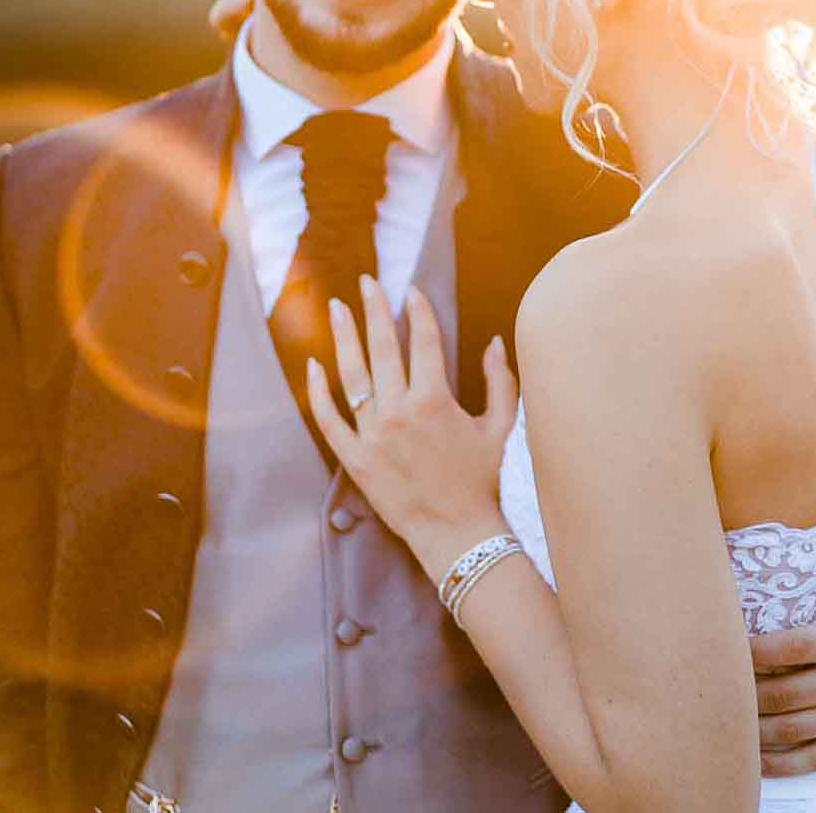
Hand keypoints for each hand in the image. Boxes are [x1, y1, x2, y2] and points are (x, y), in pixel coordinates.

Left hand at [306, 276, 517, 580]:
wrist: (457, 532)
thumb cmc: (485, 480)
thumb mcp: (501, 427)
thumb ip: (500, 381)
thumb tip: (493, 343)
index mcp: (435, 401)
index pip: (423, 341)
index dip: (418, 311)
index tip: (411, 290)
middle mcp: (399, 412)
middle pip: (383, 349)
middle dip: (375, 310)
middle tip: (367, 281)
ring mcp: (373, 435)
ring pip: (353, 376)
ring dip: (344, 338)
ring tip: (337, 307)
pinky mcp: (355, 459)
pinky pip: (329, 419)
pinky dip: (318, 392)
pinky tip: (314, 366)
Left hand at [749, 503, 815, 775]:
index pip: (792, 648)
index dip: (752, 651)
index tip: (726, 644)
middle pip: (784, 692)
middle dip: (745, 690)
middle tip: (715, 682)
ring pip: (795, 729)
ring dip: (756, 728)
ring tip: (726, 718)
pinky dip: (782, 763)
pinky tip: (757, 757)